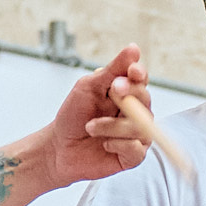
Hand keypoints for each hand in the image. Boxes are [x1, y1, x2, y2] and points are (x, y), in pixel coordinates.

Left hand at [45, 46, 151, 186]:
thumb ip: (113, 70)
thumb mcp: (89, 87)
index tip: (131, 72)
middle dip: (128, 96)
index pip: (141, 79)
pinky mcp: (133, 156)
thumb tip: (134, 48)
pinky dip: (117, 144)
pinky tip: (104, 145)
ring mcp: (137, 134)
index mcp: (126, 92)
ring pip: (139, 126)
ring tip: (90, 127)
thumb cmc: (74, 115)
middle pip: (145, 99)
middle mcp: (136, 112)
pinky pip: (136, 148)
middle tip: (111, 93)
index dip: (139, 74)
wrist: (59, 147)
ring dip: (111, 125)